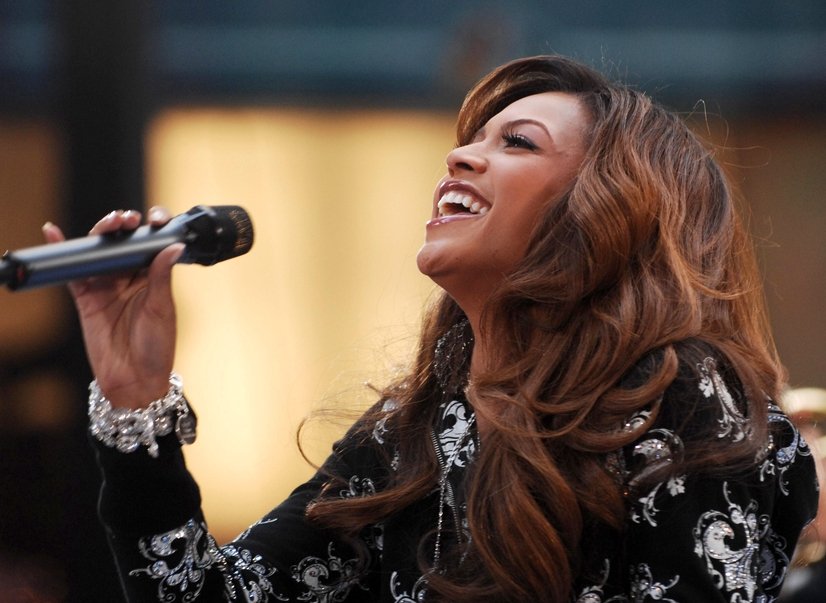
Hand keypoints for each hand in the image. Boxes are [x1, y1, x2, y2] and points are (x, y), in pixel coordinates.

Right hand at [42, 207, 183, 408]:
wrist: (134, 379)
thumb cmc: (157, 347)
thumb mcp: (162, 308)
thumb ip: (161, 276)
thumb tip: (174, 245)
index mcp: (154, 276)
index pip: (152, 243)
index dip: (154, 227)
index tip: (156, 220)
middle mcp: (130, 277)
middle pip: (123, 241)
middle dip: (124, 224)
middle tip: (127, 220)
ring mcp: (107, 285)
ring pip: (99, 251)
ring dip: (100, 232)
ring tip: (108, 224)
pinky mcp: (86, 297)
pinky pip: (73, 272)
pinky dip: (63, 253)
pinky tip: (54, 233)